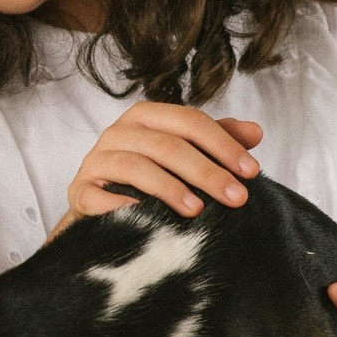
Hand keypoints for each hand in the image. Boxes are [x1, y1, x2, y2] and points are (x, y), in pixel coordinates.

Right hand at [57, 105, 263, 231]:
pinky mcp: (80, 191)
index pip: (189, 121)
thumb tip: (255, 132)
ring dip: (169, 188)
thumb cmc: (149, 178)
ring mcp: (96, 161)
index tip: (251, 172)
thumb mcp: (185, 156)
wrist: (101, 209)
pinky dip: (123, 206)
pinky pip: (99, 197)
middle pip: (166, 144)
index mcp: (146, 117)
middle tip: (235, 197)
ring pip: (135, 166)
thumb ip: (217, 142)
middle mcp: (118, 132)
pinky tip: (148, 219)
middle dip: (206, 171)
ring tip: (197, 210)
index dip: (223, 144)